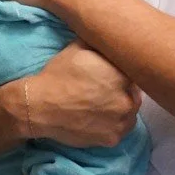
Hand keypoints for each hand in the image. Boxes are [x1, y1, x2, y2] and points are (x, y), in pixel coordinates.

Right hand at [24, 42, 140, 148]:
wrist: (40, 106)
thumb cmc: (59, 74)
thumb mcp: (79, 47)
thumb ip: (100, 43)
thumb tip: (110, 35)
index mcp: (123, 75)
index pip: (134, 73)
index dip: (122, 75)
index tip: (111, 76)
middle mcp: (128, 99)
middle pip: (134, 95)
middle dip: (123, 92)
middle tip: (104, 92)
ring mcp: (121, 122)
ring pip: (129, 114)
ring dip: (120, 110)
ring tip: (102, 107)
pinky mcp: (112, 139)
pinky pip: (120, 130)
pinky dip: (113, 126)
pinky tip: (99, 120)